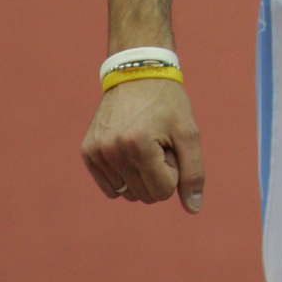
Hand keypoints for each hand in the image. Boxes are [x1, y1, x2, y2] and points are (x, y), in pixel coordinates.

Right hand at [81, 78, 204, 212]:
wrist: (138, 72)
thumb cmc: (168, 103)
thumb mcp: (188, 133)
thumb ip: (194, 173)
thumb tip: (194, 209)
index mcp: (138, 145)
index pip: (163, 191)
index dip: (173, 170)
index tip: (170, 144)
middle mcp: (112, 150)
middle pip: (144, 195)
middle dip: (158, 173)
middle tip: (157, 142)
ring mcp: (96, 151)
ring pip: (127, 193)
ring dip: (140, 174)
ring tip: (143, 143)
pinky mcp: (87, 151)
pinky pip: (110, 187)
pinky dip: (124, 175)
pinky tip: (128, 149)